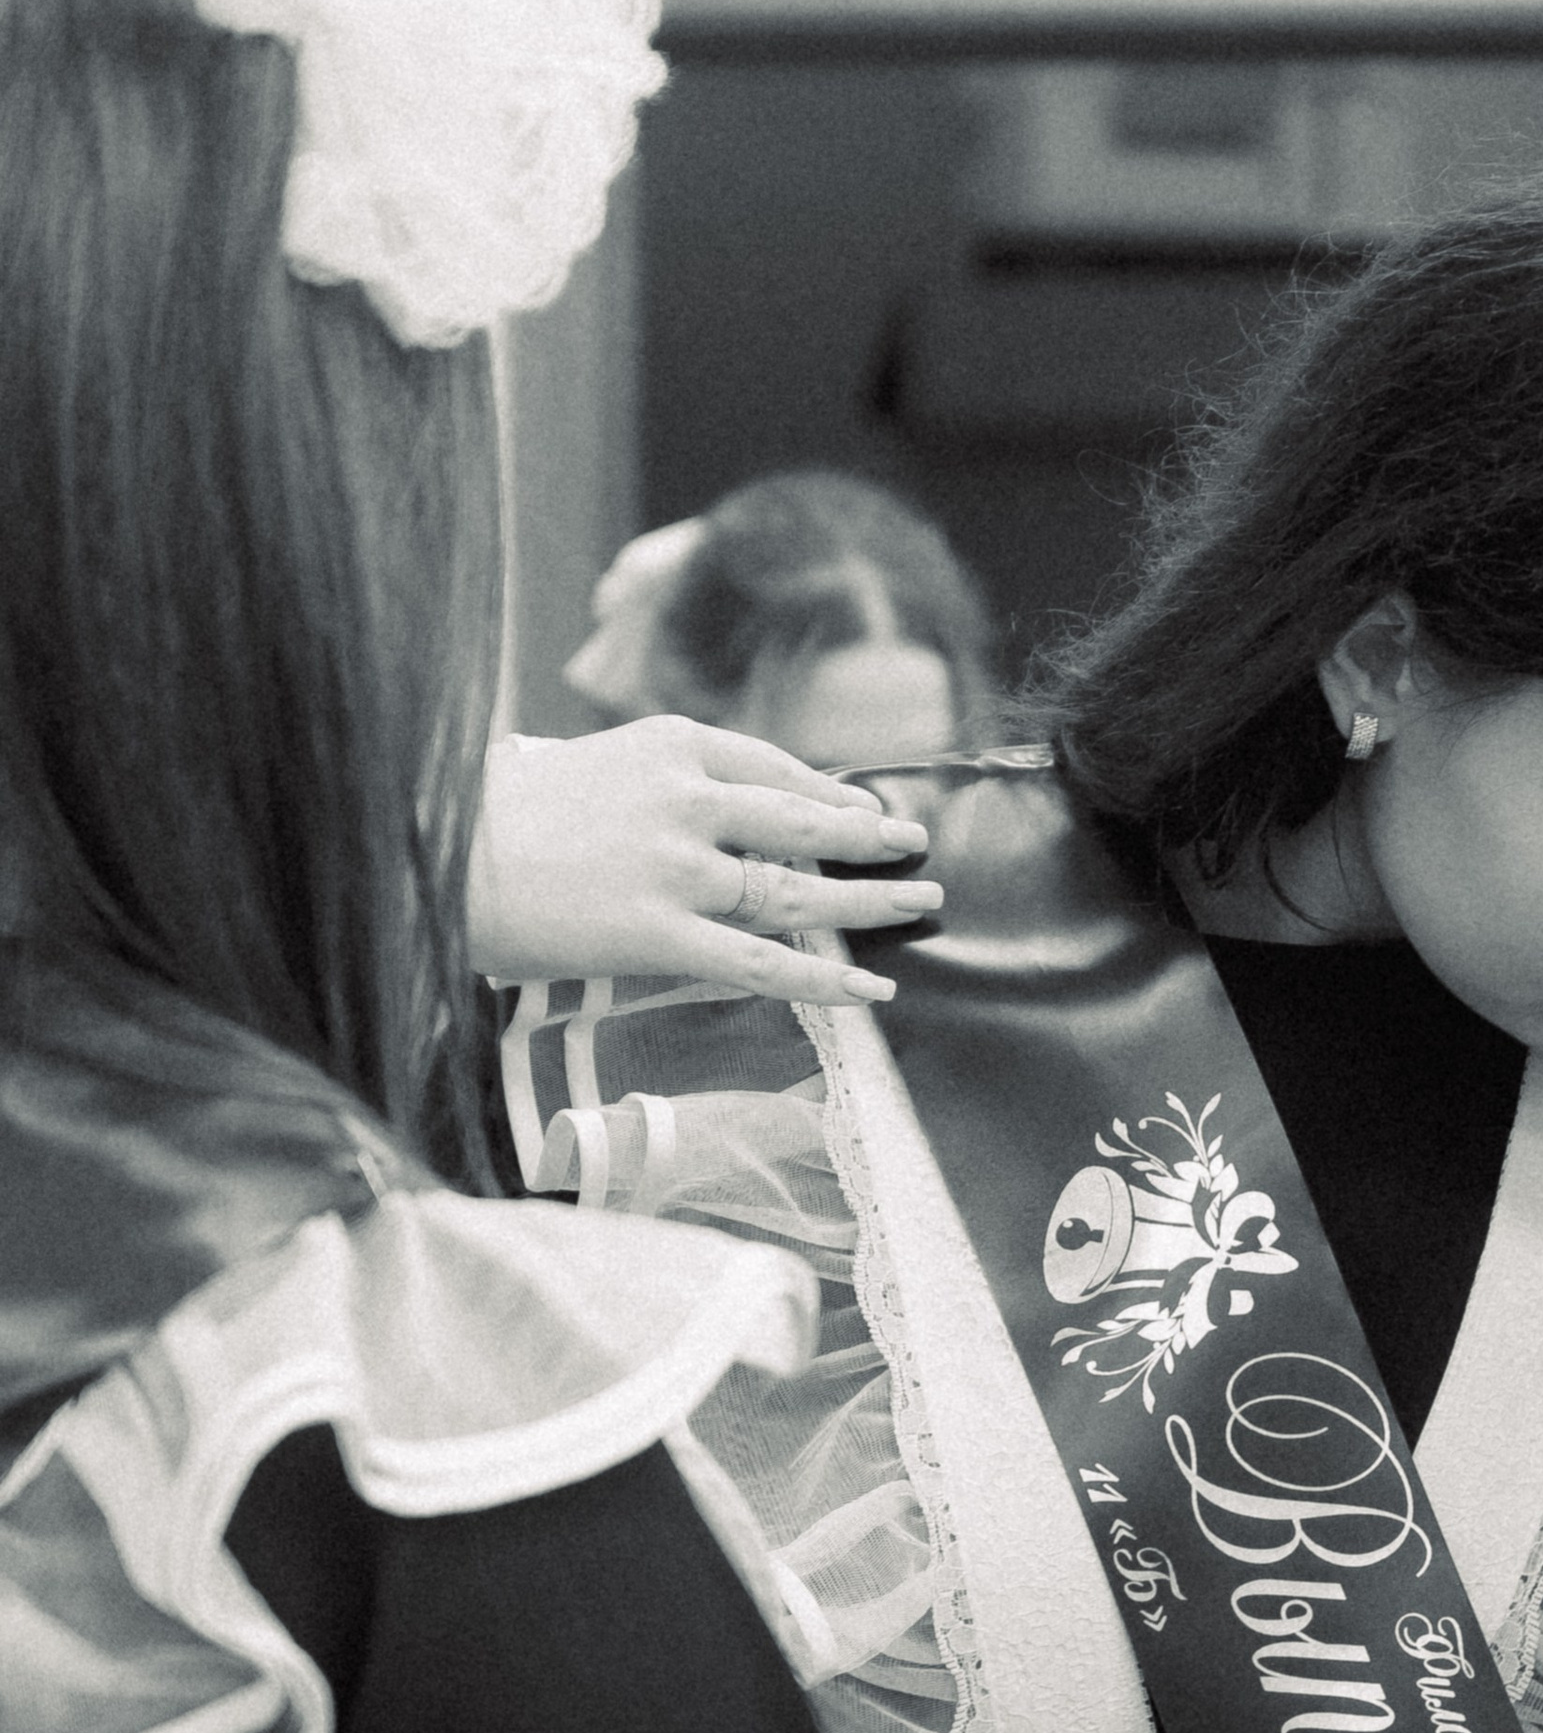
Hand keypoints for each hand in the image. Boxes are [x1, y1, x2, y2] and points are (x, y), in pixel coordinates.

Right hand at [467, 717, 942, 1001]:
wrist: (434, 849)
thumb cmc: (490, 811)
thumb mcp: (582, 762)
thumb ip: (646, 784)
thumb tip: (695, 813)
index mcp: (667, 744)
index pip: (770, 765)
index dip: (828, 792)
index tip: (863, 809)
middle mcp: (687, 800)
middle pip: (800, 821)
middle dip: (866, 836)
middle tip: (916, 847)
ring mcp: (678, 869)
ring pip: (795, 890)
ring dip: (865, 900)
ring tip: (918, 906)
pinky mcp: (660, 934)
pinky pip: (761, 962)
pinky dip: (824, 978)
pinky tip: (870, 988)